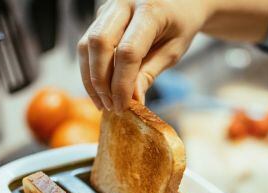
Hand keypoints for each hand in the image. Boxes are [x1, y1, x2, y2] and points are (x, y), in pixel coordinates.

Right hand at [77, 0, 267, 111]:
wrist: (180, 1)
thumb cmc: (180, 25)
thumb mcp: (173, 51)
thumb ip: (150, 73)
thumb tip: (131, 100)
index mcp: (150, 10)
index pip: (128, 52)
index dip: (122, 84)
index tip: (123, 107)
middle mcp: (124, 2)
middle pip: (99, 43)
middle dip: (101, 81)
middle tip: (110, 106)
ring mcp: (109, 7)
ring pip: (87, 43)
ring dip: (91, 78)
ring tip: (103, 102)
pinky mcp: (101, 15)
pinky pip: (87, 43)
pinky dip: (90, 69)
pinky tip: (100, 89)